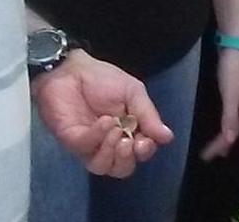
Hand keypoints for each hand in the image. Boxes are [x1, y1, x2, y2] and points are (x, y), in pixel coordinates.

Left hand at [32, 50, 172, 177]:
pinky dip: (98, 136)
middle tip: (130, 142)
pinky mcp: (71, 140)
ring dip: (112, 153)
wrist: (71, 69)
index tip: (145, 141)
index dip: (144, 152)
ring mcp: (89, 144)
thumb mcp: (133, 92)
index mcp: (128, 131)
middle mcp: (109, 143)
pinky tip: (105, 121)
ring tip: (116, 132)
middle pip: (121, 168)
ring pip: (102, 167)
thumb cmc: (102, 79)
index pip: (140, 153)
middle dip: (128, 159)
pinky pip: (86, 148)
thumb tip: (167, 137)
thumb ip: (148, 115)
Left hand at [201, 48, 238, 161]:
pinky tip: (226, 127)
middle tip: (209, 157)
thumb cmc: (234, 71)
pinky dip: (228, 125)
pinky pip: (235, 116)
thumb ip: (230, 118)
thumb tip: (231, 139)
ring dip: (227, 136)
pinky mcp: (238, 94)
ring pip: (237, 123)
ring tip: (215, 149)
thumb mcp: (230, 95)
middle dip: (228, 144)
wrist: (235, 47)